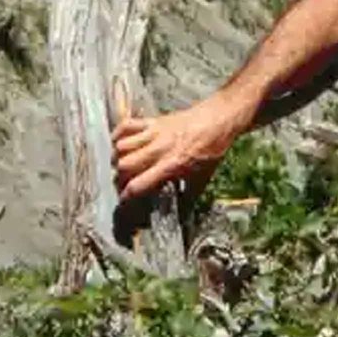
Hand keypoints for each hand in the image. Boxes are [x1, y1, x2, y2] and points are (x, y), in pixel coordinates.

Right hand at [113, 94, 243, 199]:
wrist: (218, 118)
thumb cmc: (212, 148)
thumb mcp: (203, 178)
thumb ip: (189, 197)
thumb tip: (182, 218)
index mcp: (171, 165)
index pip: (138, 184)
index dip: (126, 197)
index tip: (124, 203)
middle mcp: (159, 149)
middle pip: (124, 165)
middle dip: (120, 178)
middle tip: (124, 184)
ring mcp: (154, 132)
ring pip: (122, 146)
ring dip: (118, 158)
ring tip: (122, 166)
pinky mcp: (153, 120)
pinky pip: (127, 125)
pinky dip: (118, 135)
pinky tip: (119, 144)